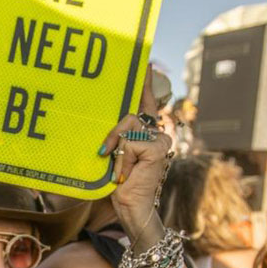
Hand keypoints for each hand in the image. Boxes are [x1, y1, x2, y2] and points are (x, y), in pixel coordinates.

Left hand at [99, 68, 172, 233]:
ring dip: (117, 150)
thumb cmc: (120, 182)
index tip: (145, 62)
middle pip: (129, 115)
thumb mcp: (116, 154)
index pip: (147, 103)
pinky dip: (122, 159)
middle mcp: (158, 134)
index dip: (145, 83)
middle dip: (113, 136)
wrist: (130, 205)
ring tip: (117, 170)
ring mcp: (160, 140)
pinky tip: (125, 174)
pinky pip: (130, 142)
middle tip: (106, 154)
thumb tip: (106, 119)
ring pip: (127, 127)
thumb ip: (118, 136)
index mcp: (148, 133)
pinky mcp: (158, 147)